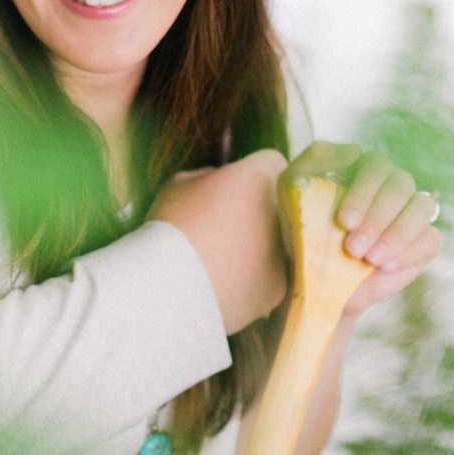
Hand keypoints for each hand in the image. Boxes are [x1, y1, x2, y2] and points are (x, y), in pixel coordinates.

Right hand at [147, 148, 288, 332]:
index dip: (250, 175)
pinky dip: (252, 279)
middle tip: (223, 226)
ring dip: (256, 245)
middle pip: (277, 203)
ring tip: (218, 261)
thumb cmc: (168, 230)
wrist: (169, 292)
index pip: (270, 163)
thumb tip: (220, 185)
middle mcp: (281, 210)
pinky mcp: (279, 287)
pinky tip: (223, 284)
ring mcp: (285, 251)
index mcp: (259, 176)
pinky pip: (269, 275)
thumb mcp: (179, 185)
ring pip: (276, 241)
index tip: (231, 189)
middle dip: (257, 210)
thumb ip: (209, 178)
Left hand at [284, 142, 440, 318]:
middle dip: (377, 217)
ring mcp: (411, 213)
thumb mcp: (294, 187)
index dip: (364, 192)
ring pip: (422, 206)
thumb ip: (317, 158)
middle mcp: (393, 186)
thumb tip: (353, 149)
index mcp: (366, 169)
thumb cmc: (304, 226)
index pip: (377, 165)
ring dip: (397, 233)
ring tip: (371, 259)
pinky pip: (430, 239)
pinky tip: (385, 266)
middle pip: (401, 184)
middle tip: (353, 247)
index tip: (344, 222)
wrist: (314, 276)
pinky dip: (409, 252)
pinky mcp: (423, 242)